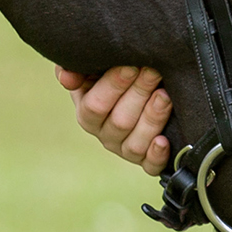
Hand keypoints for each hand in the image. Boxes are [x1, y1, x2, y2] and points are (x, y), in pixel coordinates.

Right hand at [53, 64, 172, 175]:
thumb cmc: (115, 73)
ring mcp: (125, 149)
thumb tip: (67, 77)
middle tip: (153, 72)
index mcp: (88, 113)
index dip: (114, 86)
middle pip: (120, 122)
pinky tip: (164, 140)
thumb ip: (76, 68)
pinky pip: (150, 165)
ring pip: (135, 143)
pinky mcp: (147, 160)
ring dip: (152, 118)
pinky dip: (156, 155)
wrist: (142, 87)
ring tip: (165, 95)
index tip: (131, 66)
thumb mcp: (92, 67)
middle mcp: (106, 135)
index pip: (95, 106)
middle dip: (139, 94)